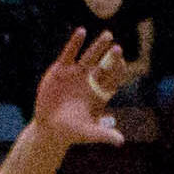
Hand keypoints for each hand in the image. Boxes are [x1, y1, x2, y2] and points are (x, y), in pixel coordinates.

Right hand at [29, 30, 138, 147]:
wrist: (50, 127)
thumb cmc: (72, 131)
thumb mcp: (88, 133)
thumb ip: (104, 134)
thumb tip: (121, 141)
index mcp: (100, 92)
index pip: (113, 78)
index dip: (118, 71)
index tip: (123, 65)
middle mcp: (90, 80)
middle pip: (104, 65)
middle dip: (112, 57)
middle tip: (118, 49)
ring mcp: (76, 73)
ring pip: (90, 56)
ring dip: (98, 46)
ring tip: (108, 35)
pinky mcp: (61, 69)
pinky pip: (69, 54)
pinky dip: (75, 43)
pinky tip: (81, 32)